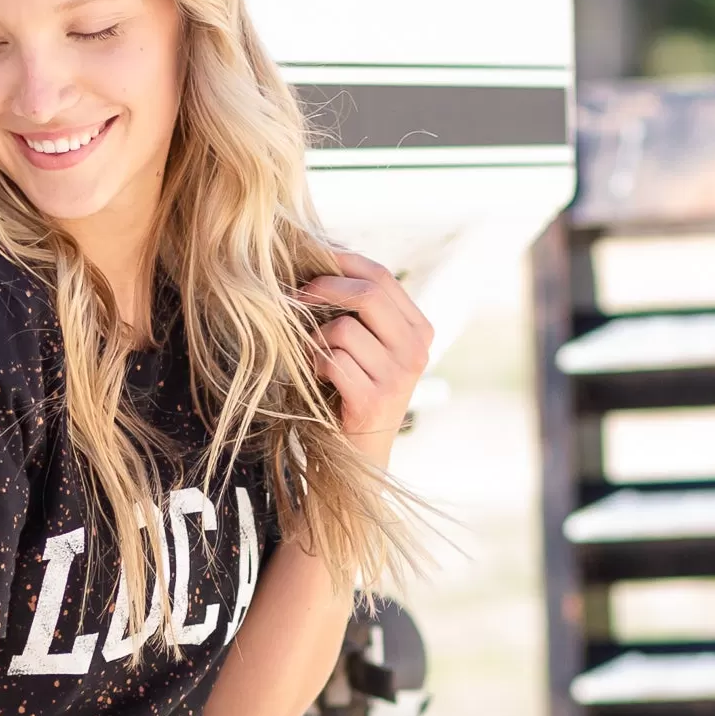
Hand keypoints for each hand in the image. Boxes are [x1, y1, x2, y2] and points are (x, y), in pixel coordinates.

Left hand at [297, 251, 431, 453]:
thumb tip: (322, 257)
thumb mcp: (368, 348)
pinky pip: (333, 360)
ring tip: (314, 356)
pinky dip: (316, 366)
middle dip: (323, 287)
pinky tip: (318, 379)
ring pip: (344, 328)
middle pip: (368, 293)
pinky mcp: (373, 401)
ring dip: (316, 339)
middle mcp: (416, 352)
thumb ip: (360, 311)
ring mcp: (398, 378)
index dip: (342, 262)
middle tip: (294, 296)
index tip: (310, 259)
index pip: (382, 276)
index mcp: (419, 331)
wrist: (357, 458)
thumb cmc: (352, 394)